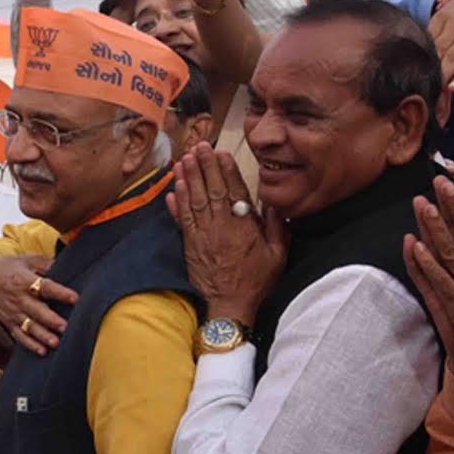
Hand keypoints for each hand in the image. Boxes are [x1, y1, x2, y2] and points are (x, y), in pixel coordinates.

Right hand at [0, 254, 78, 356]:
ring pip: (29, 326)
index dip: (60, 292)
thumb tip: (67, 267)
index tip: (75, 298)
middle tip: (65, 327)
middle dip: (51, 320)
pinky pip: (20, 336)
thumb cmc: (6, 268)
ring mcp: (13, 313)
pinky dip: (30, 345)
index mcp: (24, 280)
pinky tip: (42, 351)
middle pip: (36, 310)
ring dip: (42, 335)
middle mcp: (19, 298)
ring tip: (55, 342)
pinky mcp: (9, 323)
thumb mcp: (26, 260)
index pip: (44, 287)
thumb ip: (46, 264)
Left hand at [166, 143, 287, 325]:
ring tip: (184, 159)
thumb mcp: (278, 255)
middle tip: (199, 147)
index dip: (227, 171)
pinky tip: (175, 187)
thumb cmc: (256, 281)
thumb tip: (274, 204)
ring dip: (189, 178)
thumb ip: (276, 227)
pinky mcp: (190, 245)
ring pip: (195, 201)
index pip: (235, 192)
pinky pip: (182, 219)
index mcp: (245, 228)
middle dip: (205, 166)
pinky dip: (178, 202)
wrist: (230, 306)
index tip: (222, 153)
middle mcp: (222, 227)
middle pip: (212, 190)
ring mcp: (204, 235)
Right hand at [429, 0, 453, 92]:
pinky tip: (424, 57)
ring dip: (433, 64)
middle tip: (434, 89)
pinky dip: (426, 49)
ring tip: (427, 76)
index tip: (451, 88)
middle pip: (453, 57)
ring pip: (439, 49)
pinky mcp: (441, 16)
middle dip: (442, 75)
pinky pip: (430, 37)